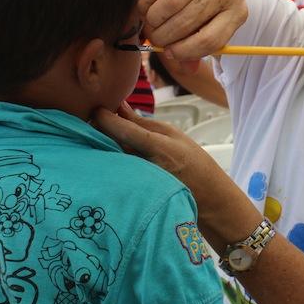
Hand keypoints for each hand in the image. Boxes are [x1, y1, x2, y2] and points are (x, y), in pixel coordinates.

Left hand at [93, 103, 260, 248]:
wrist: (206, 198)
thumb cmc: (192, 162)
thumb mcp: (172, 135)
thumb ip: (142, 122)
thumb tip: (119, 105)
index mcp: (155, 146)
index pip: (119, 128)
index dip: (102, 116)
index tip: (97, 108)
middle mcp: (142, 165)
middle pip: (107, 142)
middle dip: (99, 130)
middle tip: (99, 120)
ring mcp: (134, 181)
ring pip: (108, 157)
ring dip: (104, 146)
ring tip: (109, 140)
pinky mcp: (129, 193)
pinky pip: (114, 171)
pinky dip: (111, 161)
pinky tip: (116, 159)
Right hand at [140, 0, 246, 60]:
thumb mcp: (215, 18)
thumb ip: (201, 44)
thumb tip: (188, 69)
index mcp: (238, 11)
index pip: (211, 40)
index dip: (186, 51)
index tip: (171, 53)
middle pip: (187, 23)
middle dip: (164, 36)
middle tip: (154, 39)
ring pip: (170, 4)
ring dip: (153, 19)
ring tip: (150, 24)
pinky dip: (147, 1)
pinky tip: (146, 7)